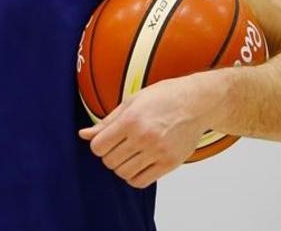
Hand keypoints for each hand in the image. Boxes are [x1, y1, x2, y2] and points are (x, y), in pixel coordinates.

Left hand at [78, 74, 219, 187]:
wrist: (197, 103)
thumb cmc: (163, 98)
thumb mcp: (130, 102)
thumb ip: (106, 122)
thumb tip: (83, 135)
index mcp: (131, 120)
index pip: (99, 146)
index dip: (97, 146)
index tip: (105, 141)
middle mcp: (144, 137)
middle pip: (110, 161)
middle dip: (108, 156)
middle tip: (117, 147)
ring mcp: (159, 152)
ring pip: (124, 173)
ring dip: (121, 167)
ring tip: (128, 155)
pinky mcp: (171, 163)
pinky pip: (142, 181)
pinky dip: (134, 177)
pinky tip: (138, 165)